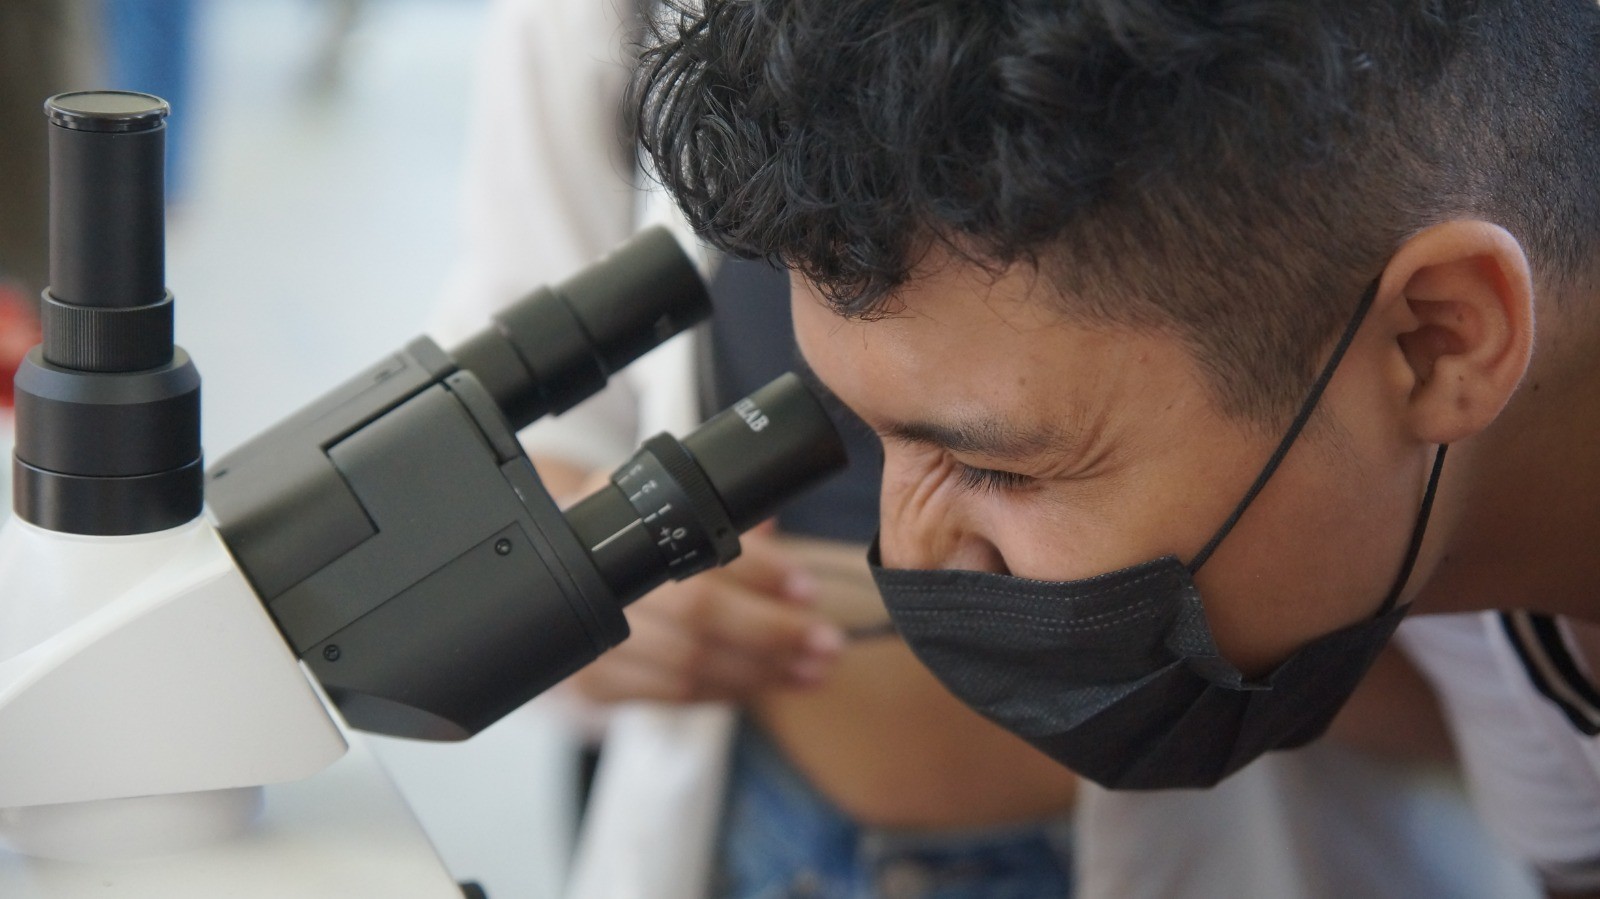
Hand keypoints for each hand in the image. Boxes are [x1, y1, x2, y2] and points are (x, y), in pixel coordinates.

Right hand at [570, 525, 845, 703]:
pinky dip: (726, 691)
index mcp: (620, 519)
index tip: (807, 588)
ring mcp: (589, 635)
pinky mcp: (594, 682)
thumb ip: (723, 521)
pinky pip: (674, 695)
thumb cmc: (638, 546)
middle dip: (771, 632)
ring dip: (760, 672)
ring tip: (810, 670)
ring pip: (690, 663)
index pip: (701, 551)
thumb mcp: (675, 516)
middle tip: (825, 643)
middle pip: (697, 612)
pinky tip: (764, 683)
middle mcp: (596, 577)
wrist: (567, 581)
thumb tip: (777, 522)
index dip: (762, 570)